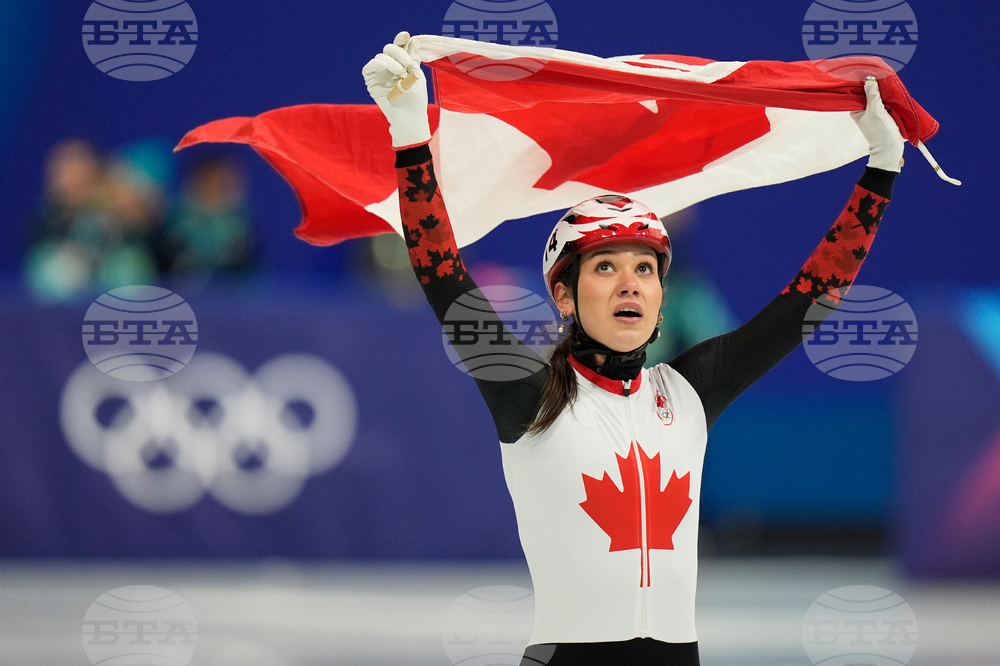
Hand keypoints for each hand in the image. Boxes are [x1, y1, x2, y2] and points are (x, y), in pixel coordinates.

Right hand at [362, 31, 430, 148]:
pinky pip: (369, 67)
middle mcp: (390, 66)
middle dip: (399, 52)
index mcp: (402, 64)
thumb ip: (413, 57)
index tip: (405, 35)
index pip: (400, 47)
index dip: (401, 40)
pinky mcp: (371, 81)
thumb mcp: (416, 74)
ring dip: (392, 62)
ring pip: (381, 57)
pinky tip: (385, 67)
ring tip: (401, 74)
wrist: (409, 117)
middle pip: (389, 49)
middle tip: (408, 64)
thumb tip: (413, 39)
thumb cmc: (416, 99)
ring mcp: (380, 73)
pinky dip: (377, 64)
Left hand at [851, 76, 905, 172]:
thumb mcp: (875, 111)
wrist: (890, 147)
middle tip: (877, 69)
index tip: (864, 68)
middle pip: (865, 91)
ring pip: (875, 93)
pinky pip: (882, 98)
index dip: (858, 80)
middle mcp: (861, 108)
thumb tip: (868, 79)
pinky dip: (885, 92)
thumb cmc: (879, 131)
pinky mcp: (882, 110)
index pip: (854, 91)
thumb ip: (872, 95)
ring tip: (884, 74)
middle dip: (871, 82)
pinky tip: (889, 84)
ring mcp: (872, 109)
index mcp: (855, 109)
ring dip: (880, 86)